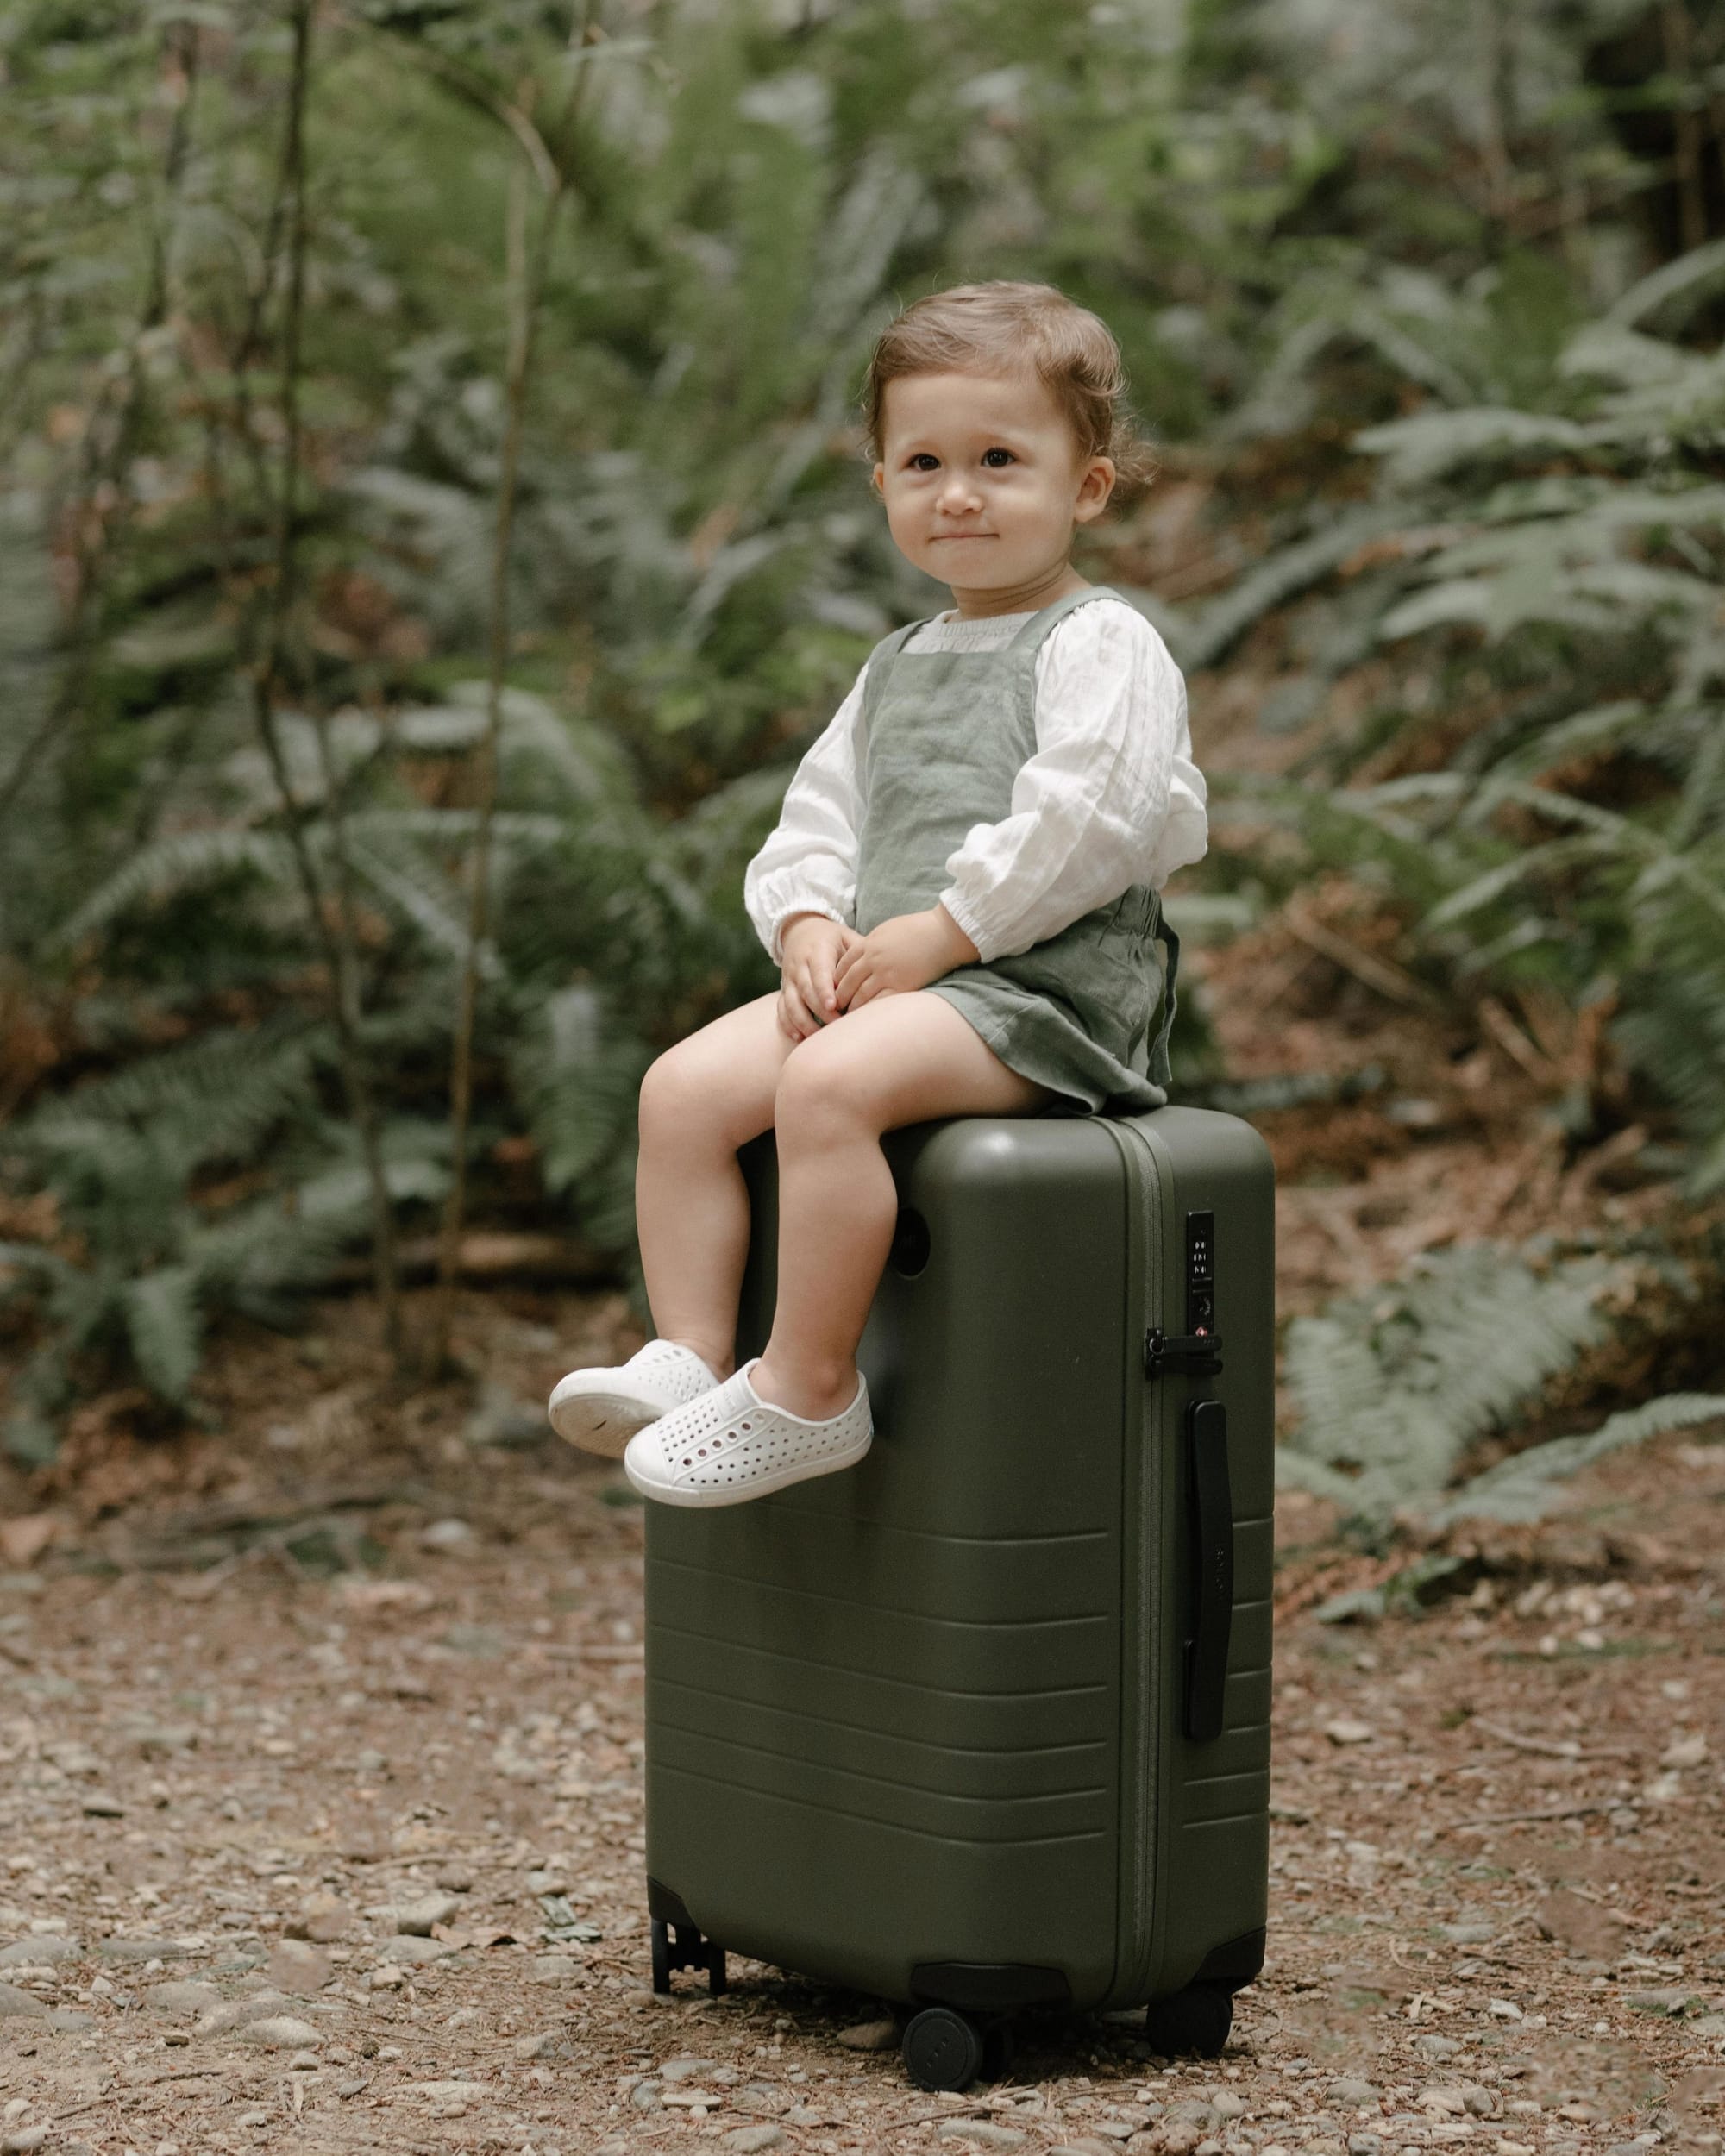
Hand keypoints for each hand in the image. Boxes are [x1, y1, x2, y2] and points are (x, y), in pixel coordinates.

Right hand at [778, 912, 863, 1040]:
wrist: (800, 931)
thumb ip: (859, 951)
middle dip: (819, 1011)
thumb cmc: (831, 938)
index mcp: (816, 951)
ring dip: (803, 1022)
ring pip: (790, 1003)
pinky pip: (782, 1009)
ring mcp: (789, 979)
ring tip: (819, 1037)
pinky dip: (788, 1024)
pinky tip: (799, 1038)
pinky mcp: (784, 990)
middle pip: (805, 991)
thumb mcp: (845, 936)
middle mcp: (799, 965)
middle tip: (837, 1026)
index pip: (819, 972)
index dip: (824, 989)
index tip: (833, 1006)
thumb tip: (879, 967)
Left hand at [833, 905, 978, 1011]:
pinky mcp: (901, 985)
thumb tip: (866, 952)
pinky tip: (867, 1019)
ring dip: (852, 1007)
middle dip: (839, 996)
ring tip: (848, 1017)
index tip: (833, 989)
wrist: (944, 933)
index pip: (844, 965)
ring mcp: (886, 973)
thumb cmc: (921, 929)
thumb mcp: (889, 930)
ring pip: (860, 995)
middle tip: (835, 1007)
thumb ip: (874, 943)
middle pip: (848, 981)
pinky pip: (879, 1002)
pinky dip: (870, 1011)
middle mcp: (873, 959)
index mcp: (869, 944)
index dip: (836, 979)